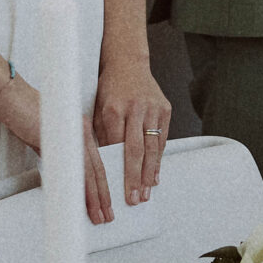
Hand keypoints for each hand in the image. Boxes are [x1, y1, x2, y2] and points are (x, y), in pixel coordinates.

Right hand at [0, 69, 113, 222]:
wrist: (10, 95)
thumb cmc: (23, 111)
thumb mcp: (45, 135)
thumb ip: (56, 151)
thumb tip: (60, 171)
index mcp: (81, 128)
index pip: (96, 162)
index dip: (102, 185)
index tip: (105, 202)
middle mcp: (81, 130)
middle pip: (97, 169)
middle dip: (103, 196)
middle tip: (107, 215)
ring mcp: (71, 134)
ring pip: (88, 171)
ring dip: (93, 196)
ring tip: (97, 214)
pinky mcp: (57, 138)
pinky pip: (71, 168)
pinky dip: (75, 187)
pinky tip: (77, 201)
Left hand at [92, 55, 170, 205]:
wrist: (128, 64)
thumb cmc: (108, 90)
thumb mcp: (97, 109)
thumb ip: (101, 135)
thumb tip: (102, 165)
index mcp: (113, 108)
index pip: (117, 146)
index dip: (118, 169)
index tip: (117, 188)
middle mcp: (135, 108)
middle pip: (136, 150)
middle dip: (136, 178)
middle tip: (135, 199)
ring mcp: (152, 108)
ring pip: (153, 146)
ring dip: (150, 172)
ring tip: (148, 192)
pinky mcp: (165, 108)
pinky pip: (162, 138)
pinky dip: (159, 158)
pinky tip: (156, 174)